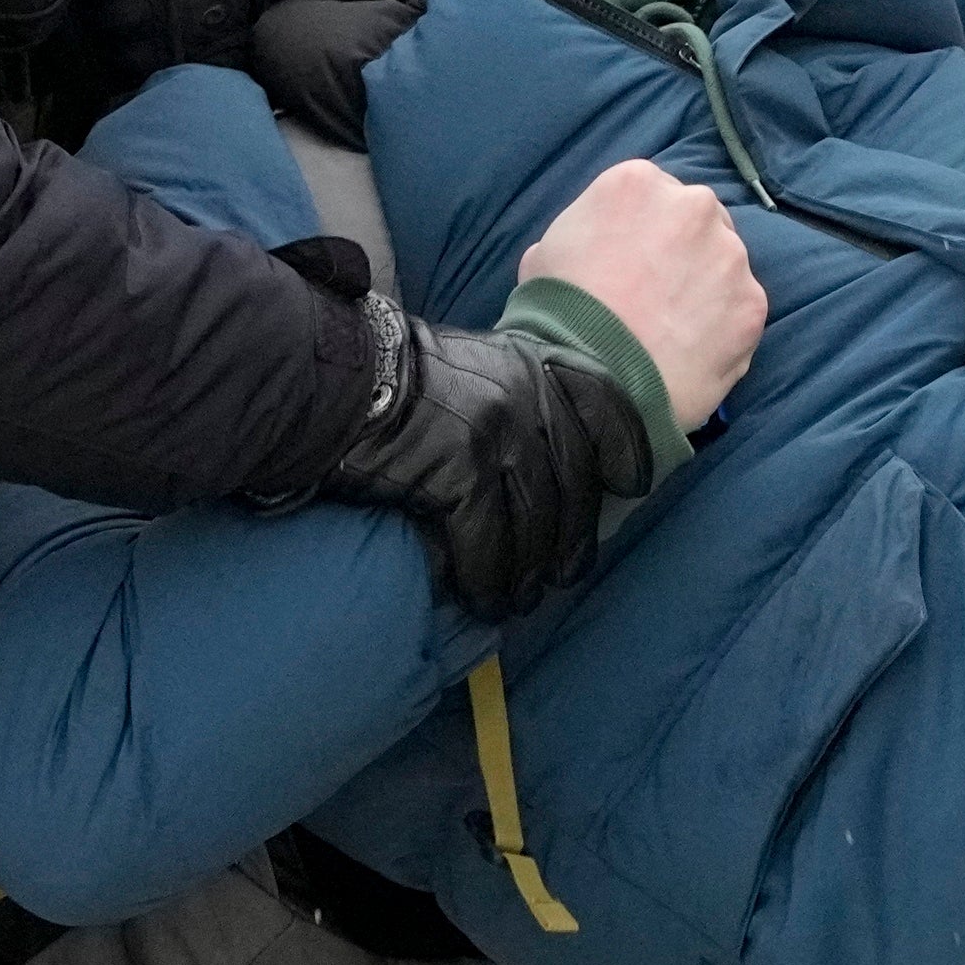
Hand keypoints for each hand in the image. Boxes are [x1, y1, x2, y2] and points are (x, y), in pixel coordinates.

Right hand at [324, 306, 652, 619]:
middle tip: (561, 576)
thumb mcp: (471, 365)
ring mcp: (497, 435)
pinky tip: (483, 601)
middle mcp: (525, 397)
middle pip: (572, 482)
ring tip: (518, 601)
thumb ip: (517, 396)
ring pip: (535, 522)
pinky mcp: (462, 474)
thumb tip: (545, 461)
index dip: (624, 447)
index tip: (631, 486)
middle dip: (572, 539)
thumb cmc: (391, 380)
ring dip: (529, 573)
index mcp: (531, 363)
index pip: (604, 402)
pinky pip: (489, 544)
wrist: (333, 384)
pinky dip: (488, 581)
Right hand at [513, 158, 764, 436]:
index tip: (635, 262)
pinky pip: (740, 311)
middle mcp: (694, 206)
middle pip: (699, 221)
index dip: (645, 232)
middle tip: (658, 295)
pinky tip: (692, 354)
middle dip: (684, 251)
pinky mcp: (752, 304)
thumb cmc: (555, 314)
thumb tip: (598, 249)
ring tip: (674, 331)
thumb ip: (586, 232)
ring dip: (708, 288)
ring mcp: (730, 255)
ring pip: (726, 265)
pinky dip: (723, 330)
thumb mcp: (545, 252)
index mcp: (637, 183)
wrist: (587, 380)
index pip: (655, 195)